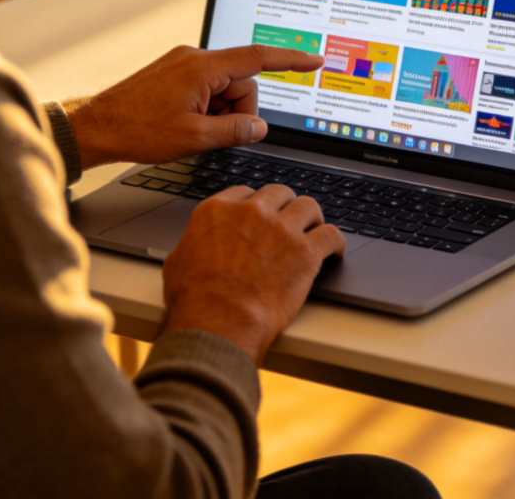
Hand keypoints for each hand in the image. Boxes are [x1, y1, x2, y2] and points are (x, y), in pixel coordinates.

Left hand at [62, 44, 323, 168]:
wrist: (97, 127)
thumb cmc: (137, 130)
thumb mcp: (194, 138)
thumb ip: (234, 131)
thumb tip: (260, 127)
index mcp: (202, 67)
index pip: (257, 58)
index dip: (290, 60)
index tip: (314, 60)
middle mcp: (194, 57)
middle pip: (242, 81)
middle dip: (238, 110)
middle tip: (214, 134)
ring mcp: (183, 63)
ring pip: (225, 88)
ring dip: (220, 112)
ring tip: (193, 130)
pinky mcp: (175, 72)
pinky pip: (207, 87)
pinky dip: (208, 108)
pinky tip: (187, 123)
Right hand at [161, 184, 344, 364]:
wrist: (218, 321)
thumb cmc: (194, 299)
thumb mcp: (179, 261)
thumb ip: (192, 244)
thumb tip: (193, 249)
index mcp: (218, 210)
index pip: (245, 192)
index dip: (256, 204)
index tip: (261, 214)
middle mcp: (251, 212)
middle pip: (278, 193)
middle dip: (284, 206)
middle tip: (288, 221)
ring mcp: (280, 229)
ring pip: (308, 206)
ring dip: (312, 217)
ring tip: (314, 229)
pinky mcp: (305, 252)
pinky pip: (331, 235)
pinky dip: (335, 241)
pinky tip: (334, 249)